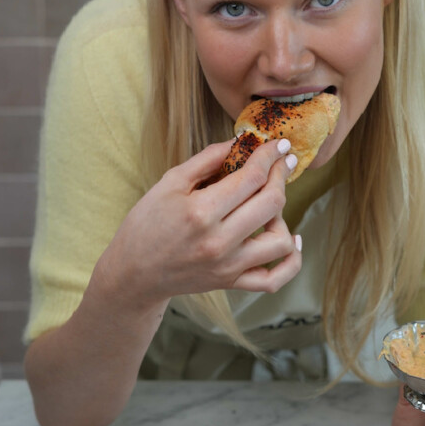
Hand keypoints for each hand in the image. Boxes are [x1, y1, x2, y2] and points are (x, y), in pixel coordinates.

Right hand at [97, 136, 301, 313]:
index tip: (279, 144)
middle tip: (282, 163)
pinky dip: (291, 261)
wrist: (133, 272)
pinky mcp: (231, 283)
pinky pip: (274, 279)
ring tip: (269, 205)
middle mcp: (219, 241)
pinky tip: (291, 240)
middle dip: (282, 176)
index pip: (252, 177)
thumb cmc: (147, 223)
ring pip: (279, 240)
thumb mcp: (169, 182)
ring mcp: (228, 266)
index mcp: (201, 211)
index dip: (270, 155)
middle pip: (271, 203)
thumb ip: (207, 159)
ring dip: (283, 216)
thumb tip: (241, 141)